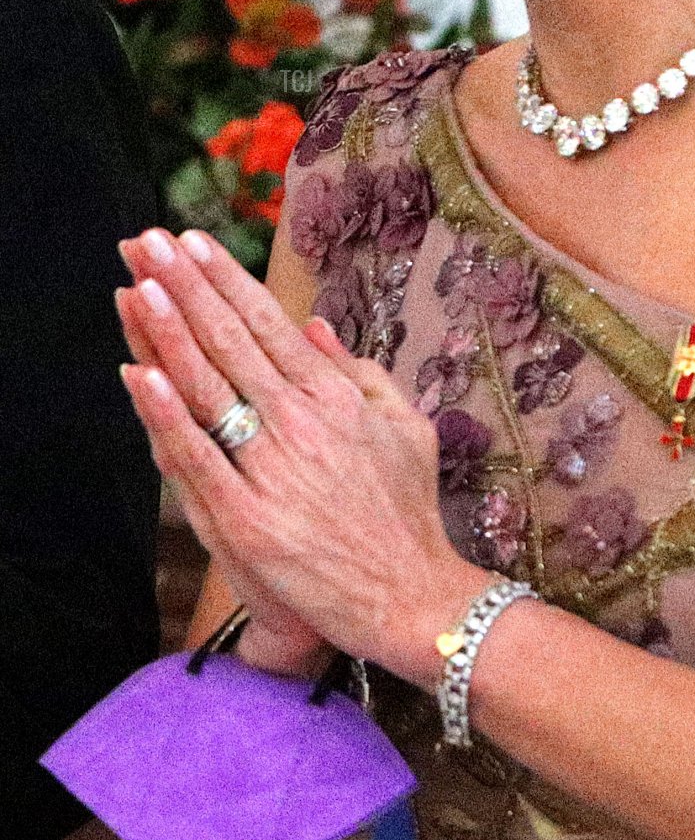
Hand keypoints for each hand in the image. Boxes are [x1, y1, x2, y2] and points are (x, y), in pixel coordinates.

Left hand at [116, 227, 488, 685]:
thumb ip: (361, 374)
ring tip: (136, 283)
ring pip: (208, 387)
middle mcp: (302, 422)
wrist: (412, 597)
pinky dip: (167, 415)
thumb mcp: (407, 427)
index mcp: (336, 396)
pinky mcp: (248, 520)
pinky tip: (140, 375)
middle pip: (229, 341)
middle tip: (146, 242)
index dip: (225, 281)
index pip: (268, 324)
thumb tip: (317, 328)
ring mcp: (272, 469)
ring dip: (168, 331)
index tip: (191, 243)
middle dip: (184, 286)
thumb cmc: (409, 515)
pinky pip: (198, 458)